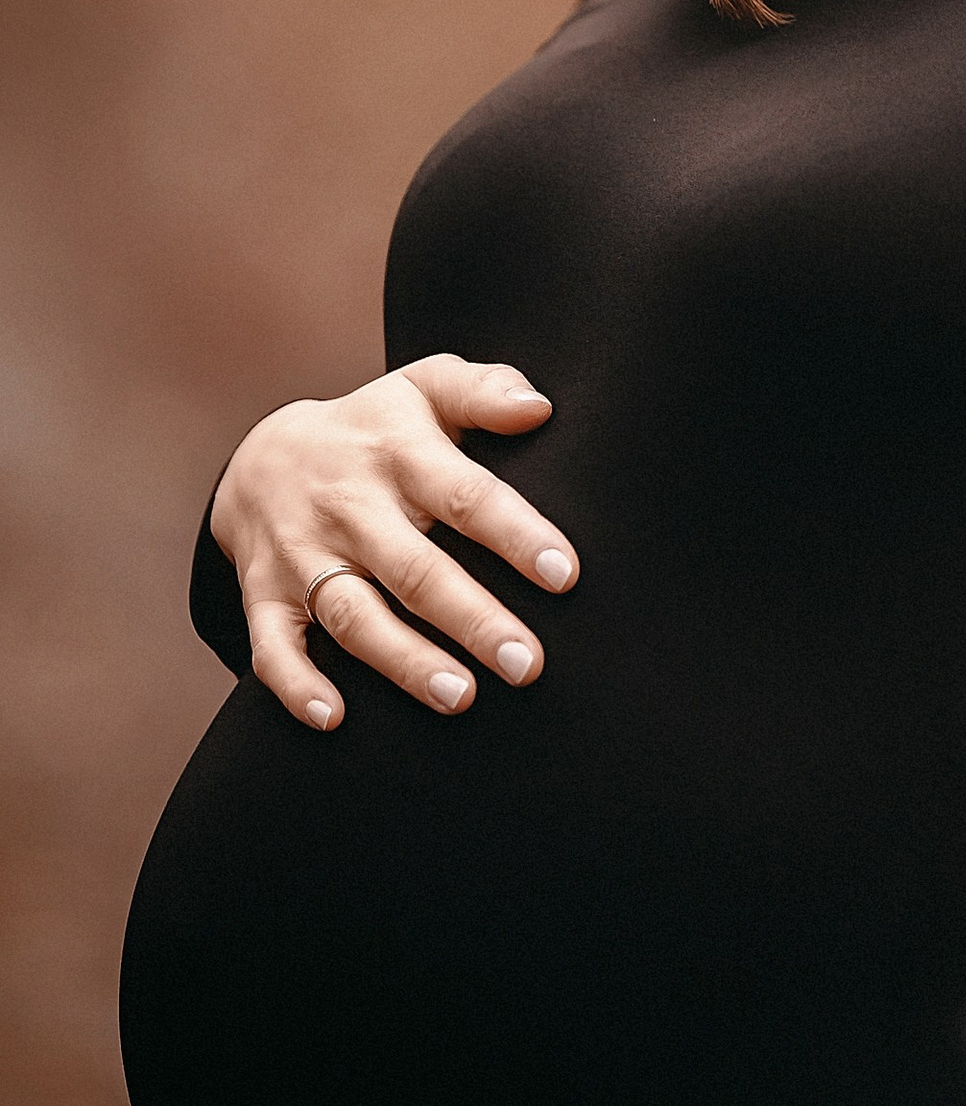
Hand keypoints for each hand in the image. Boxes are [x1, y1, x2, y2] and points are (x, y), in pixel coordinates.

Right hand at [212, 354, 576, 732]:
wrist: (260, 457)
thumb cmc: (375, 428)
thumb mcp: (425, 387)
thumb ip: (485, 390)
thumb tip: (539, 408)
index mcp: (398, 452)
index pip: (465, 495)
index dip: (516, 535)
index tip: (565, 575)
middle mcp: (348, 506)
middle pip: (414, 569)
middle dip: (471, 619)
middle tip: (526, 663)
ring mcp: (301, 553)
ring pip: (353, 615)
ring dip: (403, 661)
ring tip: (459, 698)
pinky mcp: (264, 595)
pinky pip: (273, 646)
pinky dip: (296, 685)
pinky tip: (336, 718)